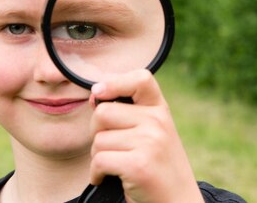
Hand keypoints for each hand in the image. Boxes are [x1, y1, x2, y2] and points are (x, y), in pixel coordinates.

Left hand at [88, 69, 204, 202]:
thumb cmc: (157, 168)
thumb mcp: (152, 133)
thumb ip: (129, 112)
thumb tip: (95, 95)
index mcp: (160, 110)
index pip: (141, 78)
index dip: (114, 82)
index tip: (99, 94)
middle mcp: (158, 122)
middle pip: (103, 112)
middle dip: (96, 132)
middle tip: (110, 148)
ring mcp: (150, 142)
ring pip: (98, 139)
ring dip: (98, 157)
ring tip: (116, 165)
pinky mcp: (139, 165)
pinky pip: (99, 160)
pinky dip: (96, 173)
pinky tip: (108, 178)